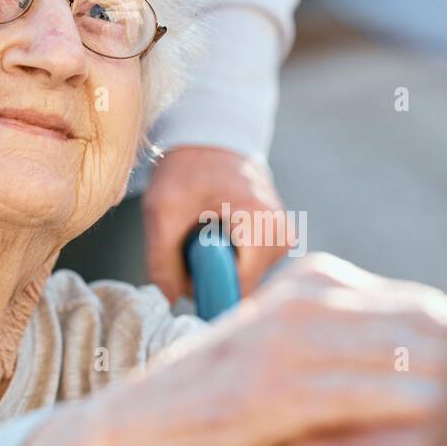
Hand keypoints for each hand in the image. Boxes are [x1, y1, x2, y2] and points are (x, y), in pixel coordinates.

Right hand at [97, 252, 446, 445]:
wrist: (140, 426)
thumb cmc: (227, 399)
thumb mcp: (290, 354)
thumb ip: (351, 345)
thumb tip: (434, 357)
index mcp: (316, 280)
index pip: (419, 306)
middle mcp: (308, 296)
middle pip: (424, 324)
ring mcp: (291, 340)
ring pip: (404, 357)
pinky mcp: (276, 389)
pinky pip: (366, 398)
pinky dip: (416, 414)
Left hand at [143, 145, 290, 301]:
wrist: (208, 142)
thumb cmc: (188, 170)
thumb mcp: (163, 211)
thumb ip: (162, 261)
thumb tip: (168, 303)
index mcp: (261, 223)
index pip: (239, 286)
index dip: (207, 288)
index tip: (186, 273)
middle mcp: (282, 232)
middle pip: (243, 285)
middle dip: (211, 276)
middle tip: (190, 247)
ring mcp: (284, 236)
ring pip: (246, 279)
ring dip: (218, 267)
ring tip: (202, 236)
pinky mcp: (279, 239)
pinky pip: (250, 268)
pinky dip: (228, 259)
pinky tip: (217, 235)